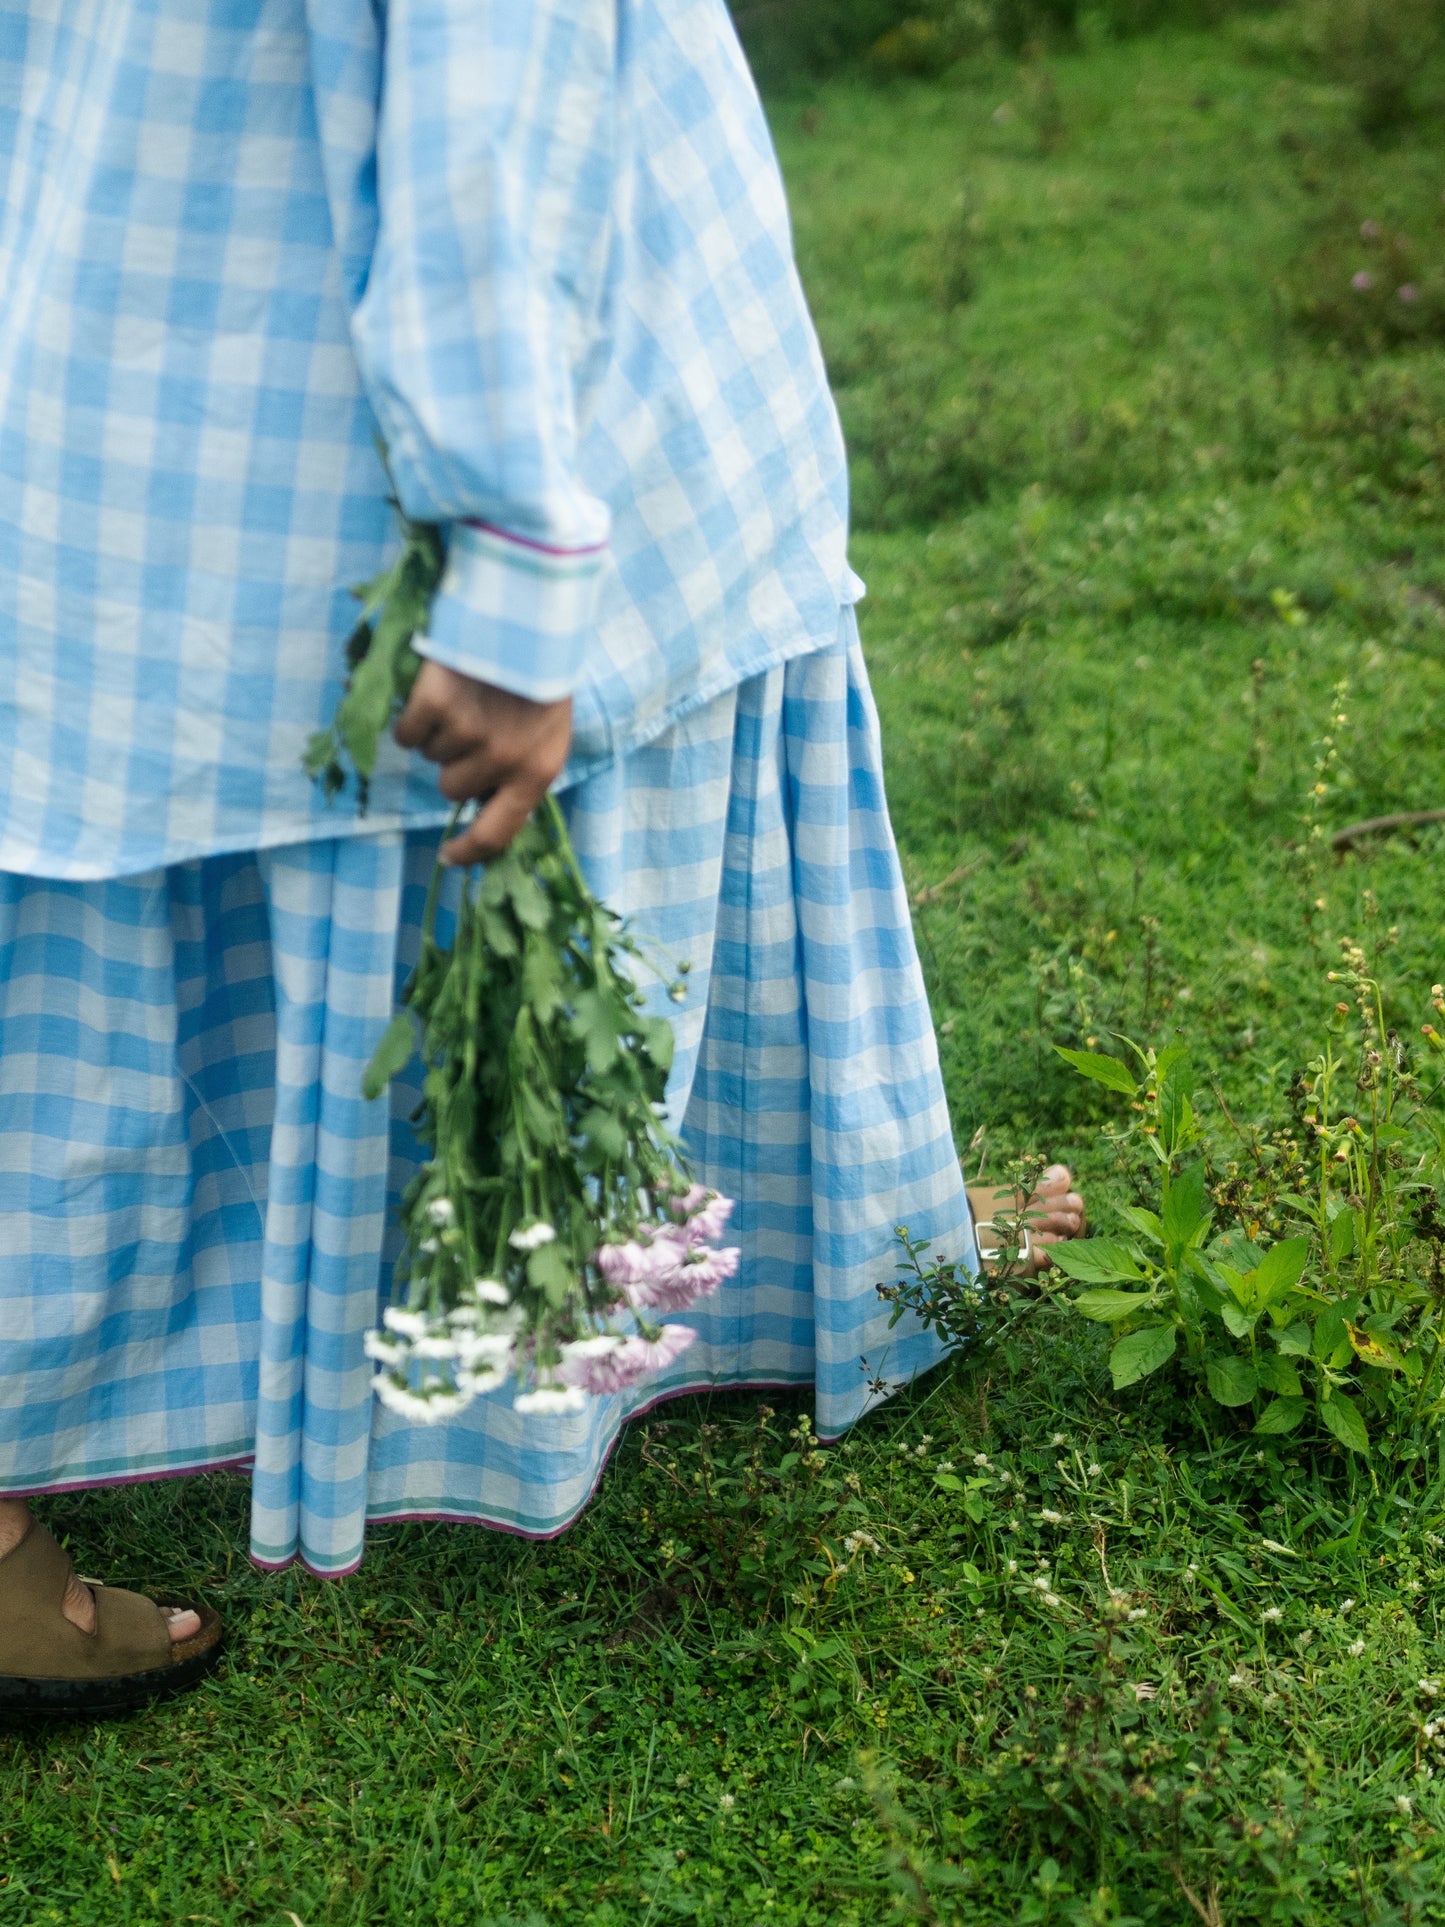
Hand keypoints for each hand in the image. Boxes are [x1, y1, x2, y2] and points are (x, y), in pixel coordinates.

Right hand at [394, 660, 572, 864]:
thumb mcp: (548, 731)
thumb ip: (522, 771)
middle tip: (474, 721)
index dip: (469, 851)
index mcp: (538, 771)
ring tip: (465, 697)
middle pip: (451, 789)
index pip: (498, 833)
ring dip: (439, 732)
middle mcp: (503, 760)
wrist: (526, 613)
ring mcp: (468, 733)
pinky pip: (406, 733)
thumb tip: (483, 807)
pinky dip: (414, 716)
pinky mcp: (435, 705)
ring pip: (429, 756)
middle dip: (455, 761)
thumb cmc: (538, 675)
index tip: (448, 856)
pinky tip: (438, 690)